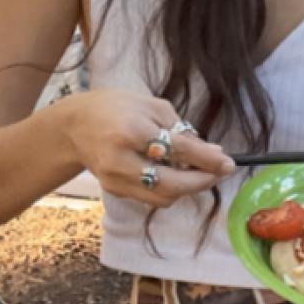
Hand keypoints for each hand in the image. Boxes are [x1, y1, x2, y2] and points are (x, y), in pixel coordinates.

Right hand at [55, 88, 234, 208]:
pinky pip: (150, 198)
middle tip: (219, 172)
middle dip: (202, 181)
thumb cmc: (116, 107)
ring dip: (187, 188)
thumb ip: (182, 129)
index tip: (229, 163)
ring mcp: (116, 180)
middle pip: (173, 184)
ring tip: (197, 171)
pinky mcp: (114, 191)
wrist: (74, 125)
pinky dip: (169, 189)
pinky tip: (174, 173)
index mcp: (133, 132)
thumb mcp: (151, 106)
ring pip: (163, 198)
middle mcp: (122, 161)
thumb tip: (212, 153)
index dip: (208, 160)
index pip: (180, 151)